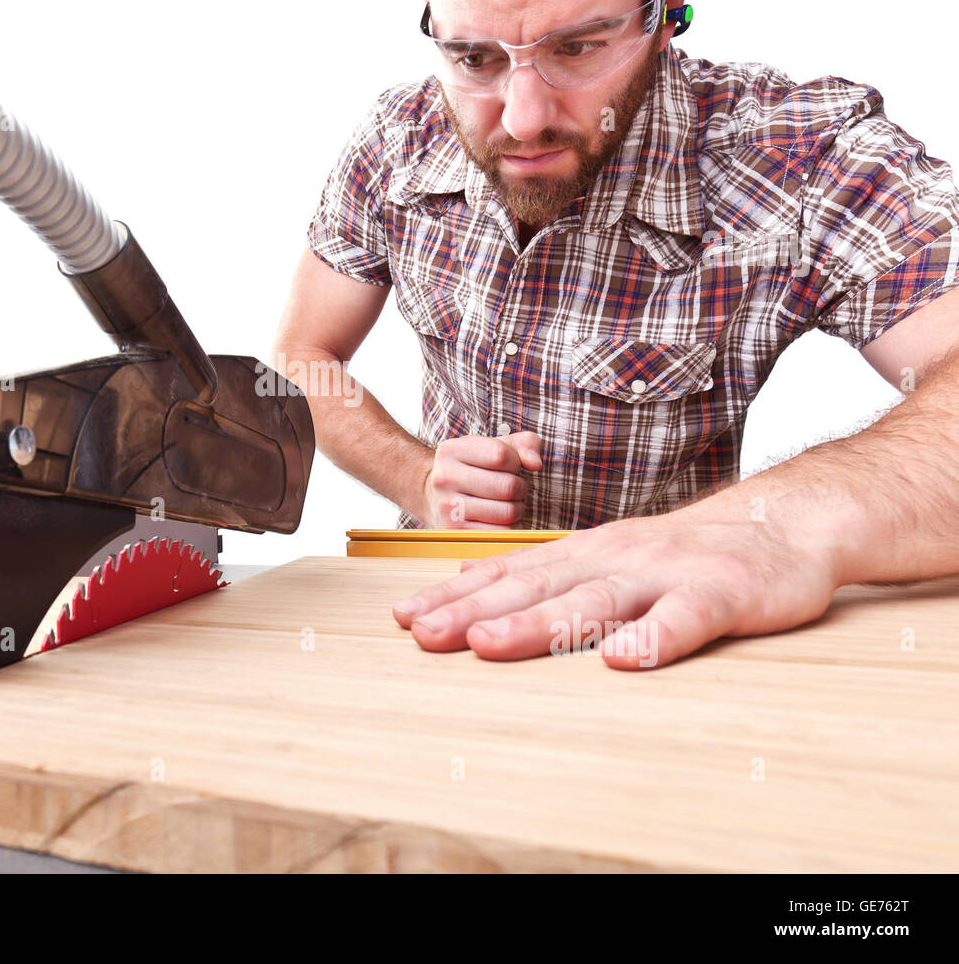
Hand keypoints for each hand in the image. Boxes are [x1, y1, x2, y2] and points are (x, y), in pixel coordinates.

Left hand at [392, 506, 843, 667]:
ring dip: (539, 625)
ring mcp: (665, 575)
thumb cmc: (685, 551)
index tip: (403, 618)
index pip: (508, 575)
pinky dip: (654, 638)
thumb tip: (469, 582)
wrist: (784, 525)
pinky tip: (622, 661)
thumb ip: (545, 571)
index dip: (454, 596)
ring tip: (488, 646)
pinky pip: (684, 619)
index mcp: (584, 553)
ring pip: (594, 603)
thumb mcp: (605, 553)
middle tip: (421, 634)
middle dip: (474, 612)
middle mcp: (614, 559)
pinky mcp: (719, 596)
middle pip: (535, 589)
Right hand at [420, 432, 543, 528]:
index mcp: (452, 451)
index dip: (516, 462)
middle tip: (513, 488)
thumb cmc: (473, 469)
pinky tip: (499, 519)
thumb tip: (535, 464)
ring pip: (507, 512)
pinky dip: (509, 527)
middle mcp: (445, 478)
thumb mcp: (494, 447)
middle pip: (507, 486)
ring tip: (506, 503)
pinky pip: (502, 533)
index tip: (510, 466)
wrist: (435, 497)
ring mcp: (447, 508)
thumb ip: (524, 444)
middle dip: (520, 488)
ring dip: (517, 509)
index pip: (500, 454)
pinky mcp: (456, 532)